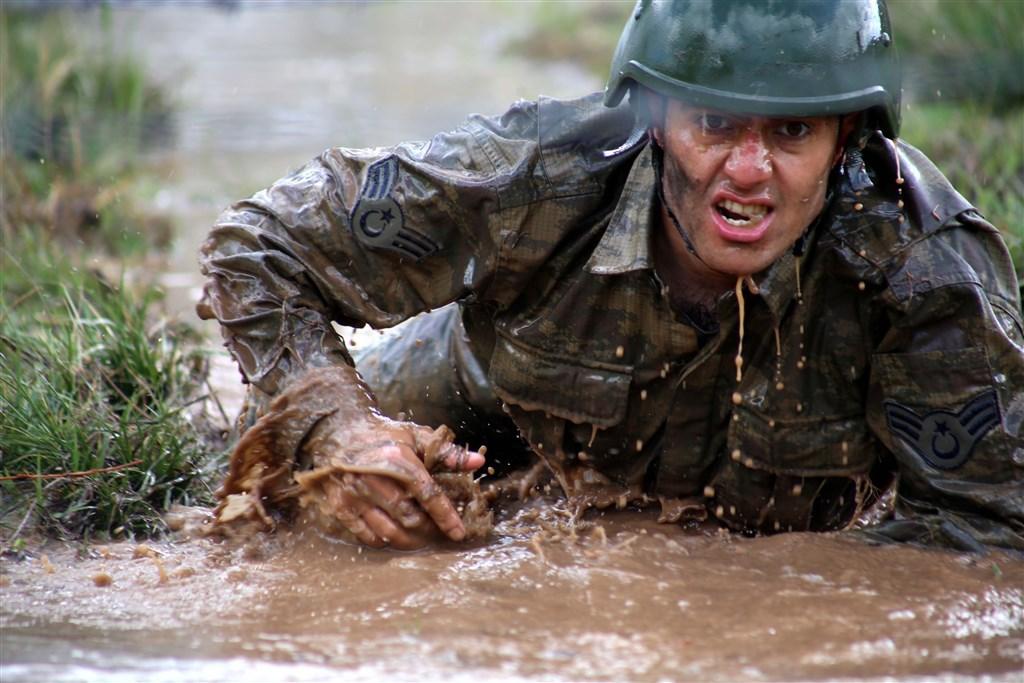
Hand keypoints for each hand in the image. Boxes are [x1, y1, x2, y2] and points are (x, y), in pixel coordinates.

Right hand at [298, 418, 484, 548]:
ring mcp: (355, 494)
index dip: (446, 516)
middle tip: (437, 534)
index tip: (459, 533)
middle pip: (410, 517)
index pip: (428, 494)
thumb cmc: (384, 436)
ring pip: (389, 530)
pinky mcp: (340, 505)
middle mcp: (375, 478)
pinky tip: (393, 536)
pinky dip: (383, 540)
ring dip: (408, 540)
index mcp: (397, 459)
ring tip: (419, 539)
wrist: (339, 432)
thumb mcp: (416, 437)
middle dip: (428, 530)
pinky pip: (366, 535)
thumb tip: (479, 462)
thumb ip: (447, 453)